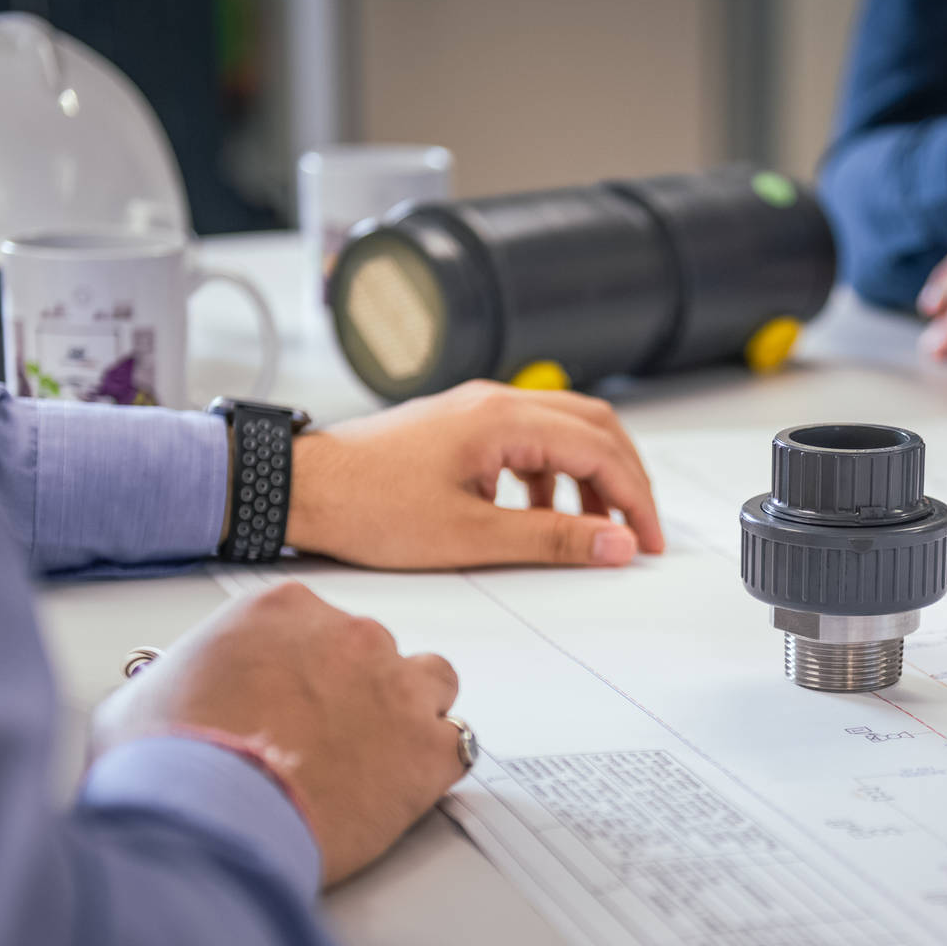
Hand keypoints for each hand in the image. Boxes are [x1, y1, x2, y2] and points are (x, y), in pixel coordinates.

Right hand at [92, 582, 465, 885]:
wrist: (209, 813)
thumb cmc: (170, 760)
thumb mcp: (137, 701)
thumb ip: (166, 682)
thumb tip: (155, 694)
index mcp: (281, 611)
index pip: (314, 626)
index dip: (304, 670)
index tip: (292, 700)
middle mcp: (349, 636)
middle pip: (371, 652)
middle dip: (353, 691)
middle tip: (324, 739)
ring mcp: (396, 687)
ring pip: (430, 684)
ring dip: (409, 713)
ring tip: (375, 757)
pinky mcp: (427, 748)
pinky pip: (456, 743)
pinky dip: (435, 765)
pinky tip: (404, 788)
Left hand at [284, 381, 665, 569]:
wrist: (299, 489)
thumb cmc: (368, 506)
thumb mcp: (471, 535)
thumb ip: (552, 539)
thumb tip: (615, 544)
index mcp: (504, 420)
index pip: (600, 449)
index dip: (635, 498)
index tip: (647, 540)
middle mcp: (496, 402)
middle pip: (594, 427)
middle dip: (624, 480)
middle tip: (637, 531)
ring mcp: (477, 410)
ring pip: (564, 431)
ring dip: (590, 478)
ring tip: (592, 531)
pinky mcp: (461, 427)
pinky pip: (530, 440)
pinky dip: (553, 476)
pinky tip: (540, 514)